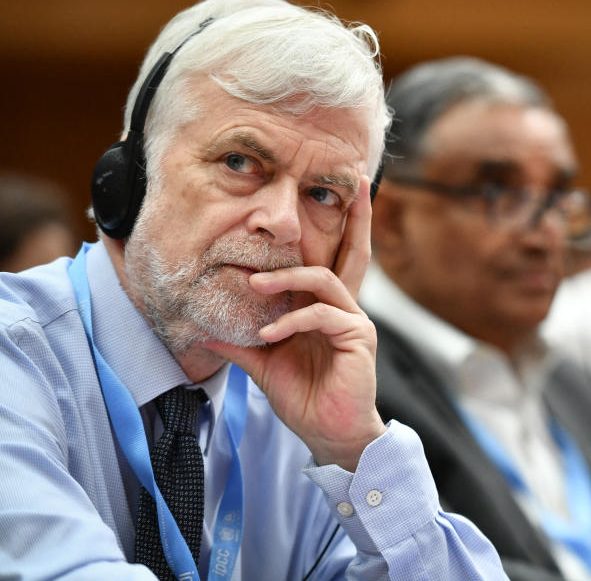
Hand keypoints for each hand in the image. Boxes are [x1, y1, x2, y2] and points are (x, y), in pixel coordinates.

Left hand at [203, 176, 385, 471]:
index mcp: (327, 307)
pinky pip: (322, 316)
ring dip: (287, 278)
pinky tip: (269, 336)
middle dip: (358, 217)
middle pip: (354, 252)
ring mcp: (355, 321)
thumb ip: (242, 341)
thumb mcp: (265, 363)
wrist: (329, 434)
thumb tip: (202, 329)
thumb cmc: (305, 397)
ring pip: (324, 280)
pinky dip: (291, 322)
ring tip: (255, 286)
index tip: (343, 194)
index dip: (343, 227)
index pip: (334, 259)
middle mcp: (346, 307)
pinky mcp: (358, 338)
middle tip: (358, 185)